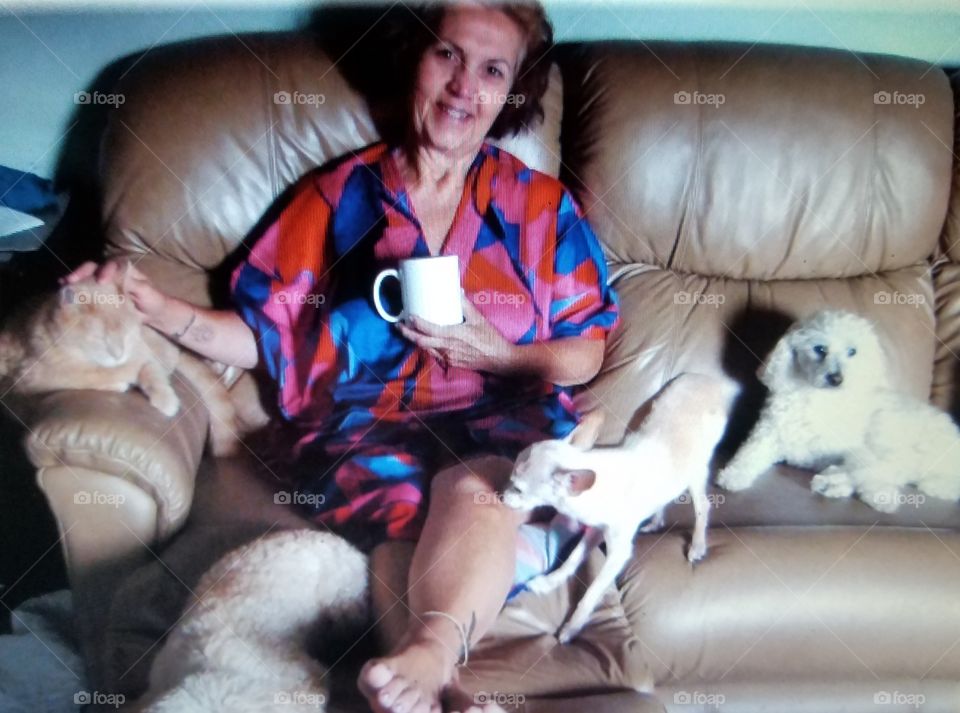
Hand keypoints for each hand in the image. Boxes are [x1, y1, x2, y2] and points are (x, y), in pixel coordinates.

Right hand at [61, 259, 168, 324]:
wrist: (154, 314)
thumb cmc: (153, 300)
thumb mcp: (146, 291)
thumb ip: (134, 284)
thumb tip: (117, 279)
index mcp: (124, 269)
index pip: (112, 265)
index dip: (105, 270)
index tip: (101, 281)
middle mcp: (111, 273)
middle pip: (94, 267)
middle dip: (82, 272)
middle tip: (71, 280)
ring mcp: (103, 283)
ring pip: (86, 277)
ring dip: (74, 279)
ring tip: (62, 284)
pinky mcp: (99, 294)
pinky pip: (86, 290)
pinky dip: (75, 290)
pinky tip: (63, 291)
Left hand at [397, 292, 516, 373]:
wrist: (498, 359)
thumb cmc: (490, 338)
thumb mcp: (478, 318)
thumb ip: (465, 305)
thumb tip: (456, 290)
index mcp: (452, 335)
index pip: (427, 329)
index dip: (415, 323)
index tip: (408, 315)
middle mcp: (447, 348)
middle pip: (420, 342)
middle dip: (407, 334)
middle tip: (399, 326)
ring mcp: (448, 357)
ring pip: (426, 349)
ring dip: (416, 341)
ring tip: (409, 332)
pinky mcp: (451, 363)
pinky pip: (434, 355)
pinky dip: (427, 348)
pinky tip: (426, 342)